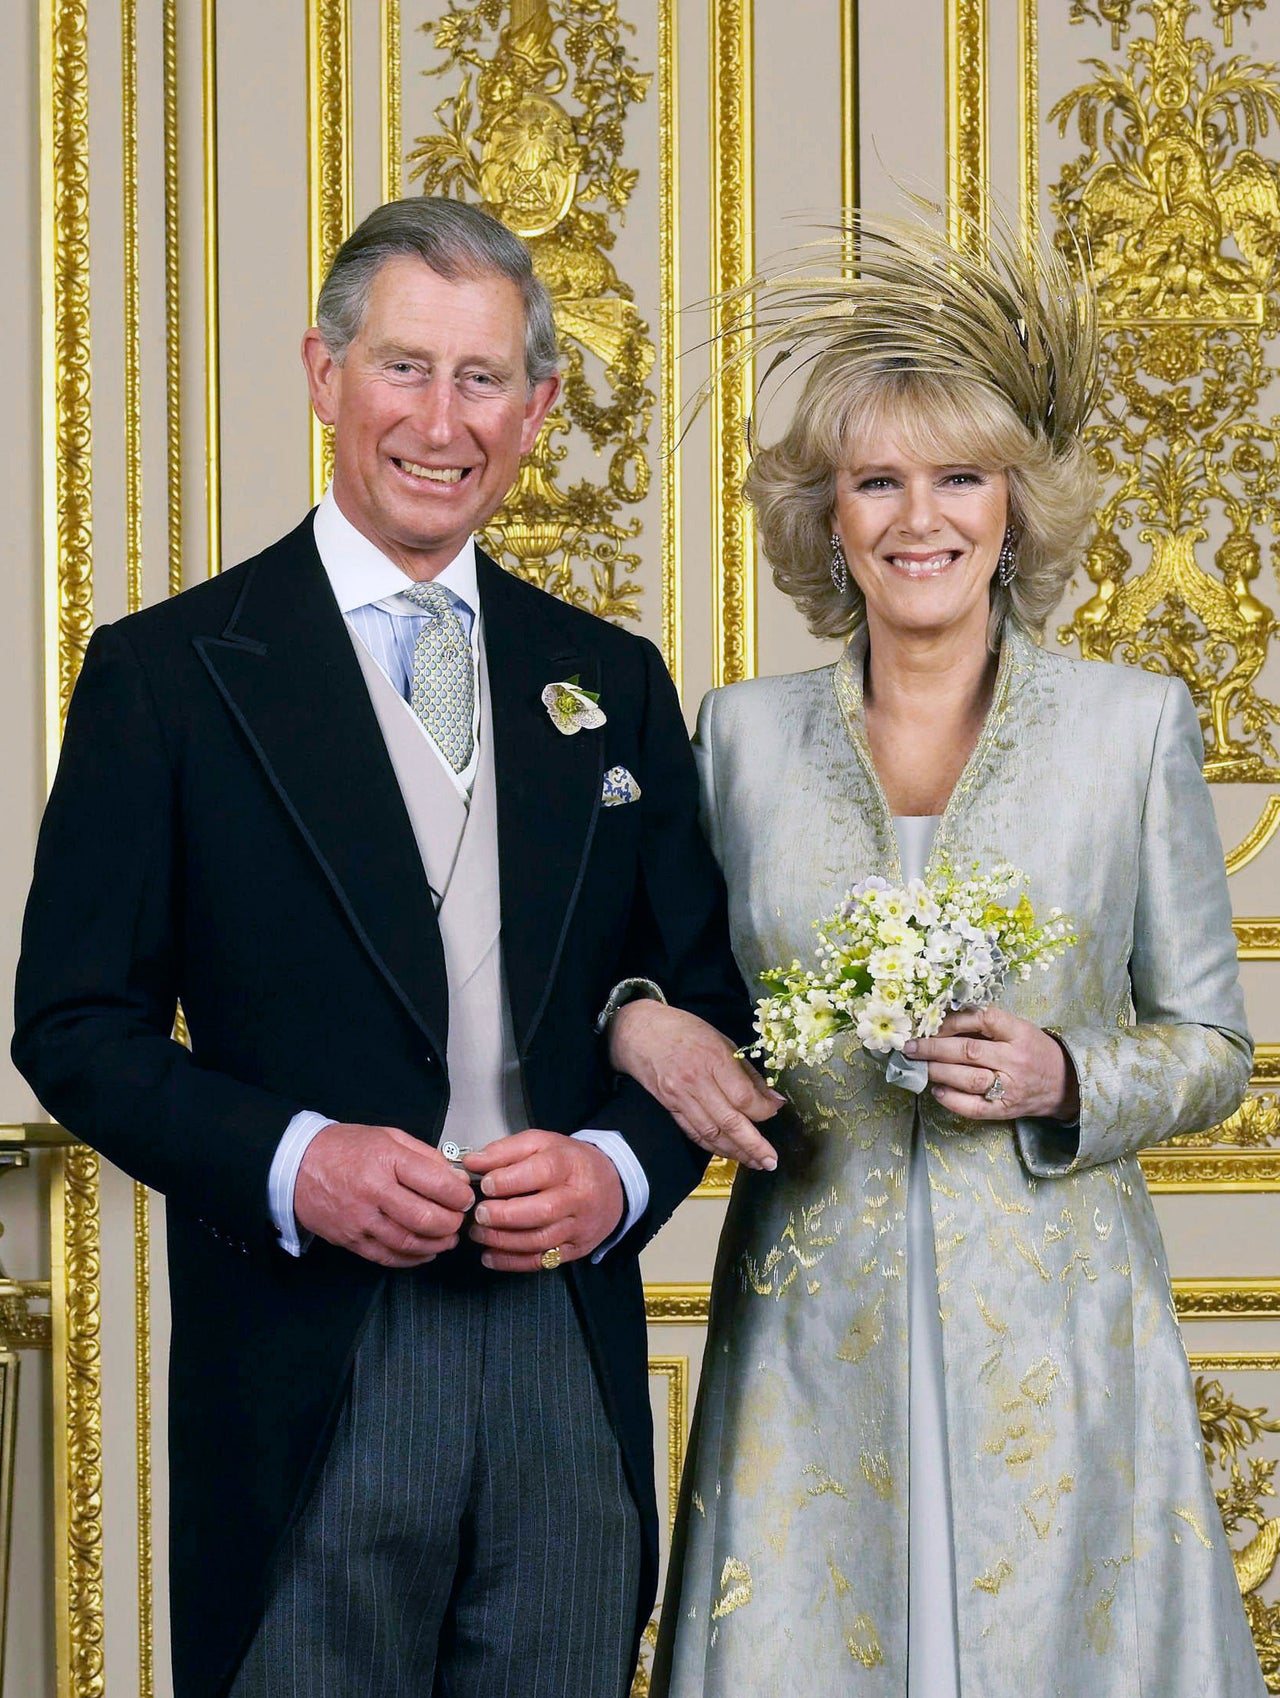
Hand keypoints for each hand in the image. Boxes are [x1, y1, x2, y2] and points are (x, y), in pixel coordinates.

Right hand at [294, 1123, 474, 1267]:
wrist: (296, 1166)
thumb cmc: (345, 1148)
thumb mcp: (388, 1137)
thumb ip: (425, 1157)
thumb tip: (456, 1179)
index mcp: (385, 1160)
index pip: (435, 1182)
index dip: (459, 1195)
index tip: (466, 1197)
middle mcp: (373, 1192)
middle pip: (425, 1218)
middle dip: (452, 1223)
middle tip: (460, 1220)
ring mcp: (360, 1219)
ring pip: (409, 1242)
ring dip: (437, 1244)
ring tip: (448, 1237)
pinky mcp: (350, 1240)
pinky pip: (388, 1257)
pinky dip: (412, 1259)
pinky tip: (425, 1252)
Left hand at [465, 1130, 623, 1271]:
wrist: (612, 1185)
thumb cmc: (569, 1163)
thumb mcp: (541, 1144)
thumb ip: (505, 1151)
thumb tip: (473, 1162)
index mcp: (569, 1165)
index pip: (542, 1172)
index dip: (509, 1180)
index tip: (485, 1184)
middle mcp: (578, 1197)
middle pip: (543, 1211)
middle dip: (504, 1215)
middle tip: (480, 1213)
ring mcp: (579, 1226)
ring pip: (541, 1240)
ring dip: (503, 1240)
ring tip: (479, 1233)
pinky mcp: (575, 1249)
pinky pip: (542, 1261)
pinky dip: (512, 1262)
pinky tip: (490, 1256)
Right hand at [608, 1000, 783, 1169]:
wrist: (639, 1033)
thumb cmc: (684, 1030)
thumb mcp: (722, 1040)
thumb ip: (747, 1072)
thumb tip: (773, 1099)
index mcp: (713, 1059)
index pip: (743, 1097)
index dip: (764, 1110)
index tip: (776, 1111)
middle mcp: (696, 1082)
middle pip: (730, 1122)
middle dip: (754, 1145)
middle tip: (771, 1161)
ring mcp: (680, 1097)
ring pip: (712, 1133)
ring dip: (735, 1152)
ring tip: (754, 1162)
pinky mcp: (670, 1107)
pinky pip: (694, 1132)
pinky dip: (713, 1146)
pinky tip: (729, 1153)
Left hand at [905, 1006, 1079, 1121]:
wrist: (1066, 1084)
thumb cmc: (1034, 1050)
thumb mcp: (1019, 1028)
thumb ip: (987, 1024)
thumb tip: (941, 1020)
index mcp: (1020, 1033)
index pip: (983, 1019)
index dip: (953, 1020)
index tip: (931, 1021)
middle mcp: (1015, 1059)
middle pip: (968, 1050)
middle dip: (933, 1048)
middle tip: (909, 1046)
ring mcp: (1011, 1086)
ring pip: (968, 1078)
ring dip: (938, 1071)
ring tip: (918, 1065)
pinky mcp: (1005, 1109)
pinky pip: (975, 1107)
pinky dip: (952, 1100)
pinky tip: (937, 1091)